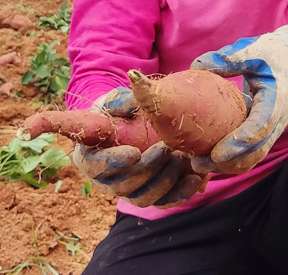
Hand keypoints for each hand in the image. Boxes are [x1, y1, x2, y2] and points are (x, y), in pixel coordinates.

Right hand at [71, 87, 207, 207]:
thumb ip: (122, 100)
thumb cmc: (120, 112)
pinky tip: (196, 178)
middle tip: (166, 149)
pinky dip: (181, 192)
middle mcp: (108, 181)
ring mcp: (130, 191)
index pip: (96, 167)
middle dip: (148, 169)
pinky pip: (165, 202)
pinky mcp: (152, 195)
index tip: (134, 152)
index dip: (114, 162)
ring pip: (145, 197)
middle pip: (123, 186)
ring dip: (165, 180)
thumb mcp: (116, 102)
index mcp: (91, 158)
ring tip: (182, 158)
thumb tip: (134, 87)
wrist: (135, 124)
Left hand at [190, 24, 287, 174]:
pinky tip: (208, 160)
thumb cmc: (270, 53)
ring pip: (254, 156)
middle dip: (229, 161)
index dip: (240, 141)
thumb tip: (196, 67)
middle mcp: (278, 118)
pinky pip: (251, 153)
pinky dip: (233, 161)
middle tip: (198, 163)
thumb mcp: (252, 50)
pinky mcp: (265, 132)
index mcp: (277, 97)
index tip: (216, 153)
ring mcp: (273, 128)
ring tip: (199, 165)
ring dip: (229, 165)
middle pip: (257, 149)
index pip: (262, 125)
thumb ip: (227, 58)